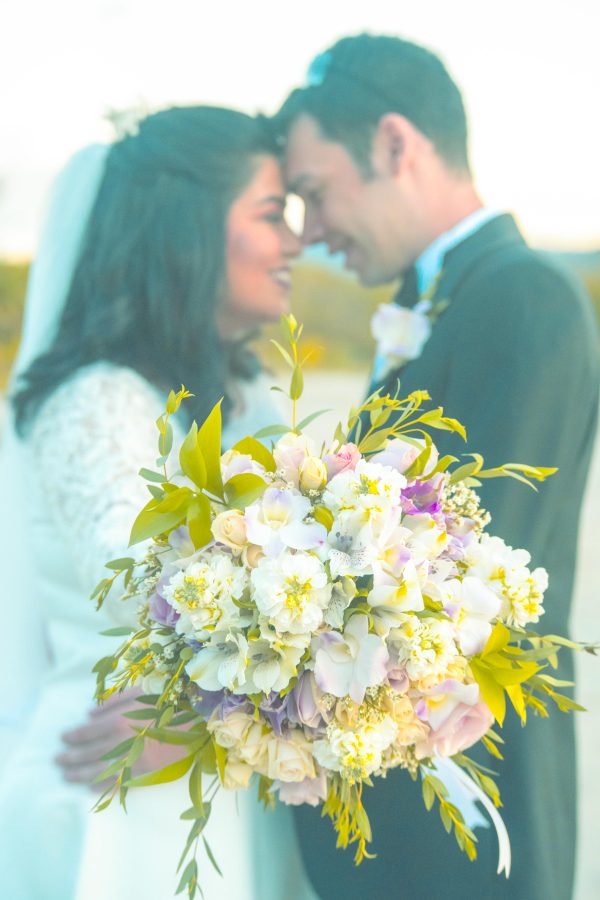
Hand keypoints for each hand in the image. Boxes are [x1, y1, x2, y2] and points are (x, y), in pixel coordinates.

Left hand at [56, 688, 186, 790]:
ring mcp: (132, 760)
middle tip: (58, 761)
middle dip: (70, 757)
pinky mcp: (144, 773)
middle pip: (88, 753)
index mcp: (118, 720)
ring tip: (66, 776)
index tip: (62, 739)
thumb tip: (89, 713)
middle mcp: (121, 742)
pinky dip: (101, 787)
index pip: (87, 732)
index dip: (72, 736)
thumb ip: (112, 702)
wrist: (198, 719)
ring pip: (98, 771)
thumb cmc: (168, 699)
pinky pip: (117, 784)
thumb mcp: (139, 691)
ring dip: (79, 775)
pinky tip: (90, 788)